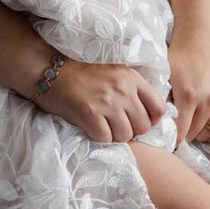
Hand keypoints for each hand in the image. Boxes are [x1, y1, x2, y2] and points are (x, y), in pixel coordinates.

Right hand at [37, 59, 165, 143]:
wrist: (50, 70)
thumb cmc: (81, 73)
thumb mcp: (114, 72)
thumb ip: (132, 89)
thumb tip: (150, 115)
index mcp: (132, 78)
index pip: (159, 108)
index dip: (151, 120)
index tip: (137, 121)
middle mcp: (123, 89)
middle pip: (143, 126)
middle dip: (131, 130)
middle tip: (116, 126)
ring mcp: (107, 102)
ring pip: (126, 135)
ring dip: (115, 136)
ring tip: (103, 126)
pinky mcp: (90, 114)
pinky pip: (105, 138)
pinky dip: (99, 137)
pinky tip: (91, 127)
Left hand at [167, 29, 209, 145]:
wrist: (200, 37)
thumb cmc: (178, 55)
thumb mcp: (164, 75)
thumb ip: (159, 99)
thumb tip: (154, 123)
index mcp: (188, 96)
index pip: (180, 133)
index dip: (172, 140)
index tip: (166, 141)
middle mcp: (207, 100)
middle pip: (194, 134)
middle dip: (183, 136)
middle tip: (176, 132)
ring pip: (209, 132)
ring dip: (198, 134)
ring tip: (189, 128)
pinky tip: (207, 130)